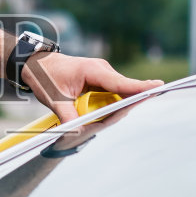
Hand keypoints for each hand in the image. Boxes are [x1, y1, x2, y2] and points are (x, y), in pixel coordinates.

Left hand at [20, 52, 162, 124]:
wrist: (36, 64)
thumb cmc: (45, 76)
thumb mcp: (54, 99)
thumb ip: (69, 116)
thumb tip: (79, 132)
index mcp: (93, 70)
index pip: (121, 82)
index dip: (140, 87)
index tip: (159, 87)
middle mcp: (102, 70)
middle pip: (124, 91)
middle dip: (126, 105)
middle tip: (113, 118)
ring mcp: (103, 75)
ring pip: (119, 94)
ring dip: (116, 108)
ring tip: (97, 116)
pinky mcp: (101, 80)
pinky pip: (112, 94)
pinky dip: (109, 105)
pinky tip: (99, 113)